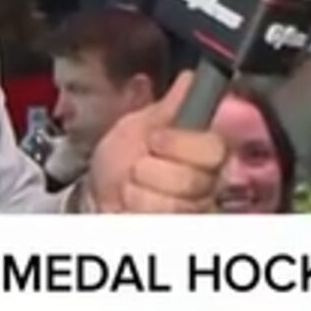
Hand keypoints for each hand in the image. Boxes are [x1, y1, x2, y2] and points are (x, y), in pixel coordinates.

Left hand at [85, 72, 226, 213]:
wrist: (96, 192)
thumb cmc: (120, 159)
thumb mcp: (140, 125)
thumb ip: (169, 107)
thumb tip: (190, 79)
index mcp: (206, 153)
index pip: (214, 149)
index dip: (180, 144)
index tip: (155, 139)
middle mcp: (208, 186)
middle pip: (191, 180)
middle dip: (150, 170)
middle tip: (139, 166)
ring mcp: (192, 213)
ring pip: (171, 204)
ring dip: (137, 192)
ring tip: (132, 186)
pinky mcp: (174, 231)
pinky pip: (153, 222)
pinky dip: (132, 211)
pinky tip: (130, 205)